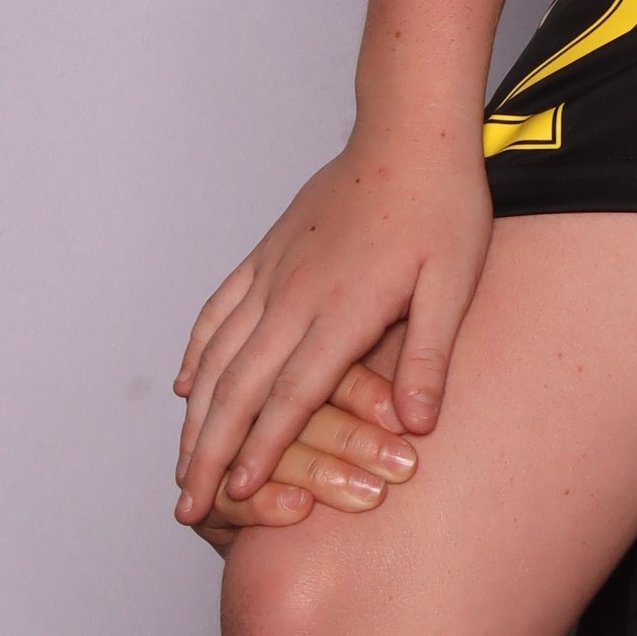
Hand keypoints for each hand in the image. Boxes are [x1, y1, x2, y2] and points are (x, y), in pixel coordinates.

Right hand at [173, 132, 495, 526]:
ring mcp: (273, 272)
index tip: (236, 495)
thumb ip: (431, 355)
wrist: (409, 131)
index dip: (262, 448)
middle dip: (208, 452)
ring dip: (195, 415)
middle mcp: (293, 294)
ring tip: (181, 465)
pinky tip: (186, 384)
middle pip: (238, 387)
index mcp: (342, 308)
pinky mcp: (266, 254)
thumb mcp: (455, 283)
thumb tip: (417, 427)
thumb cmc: (442, 207)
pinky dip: (198, 351)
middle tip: (187, 504)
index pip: (292, 395)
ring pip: (218, 355)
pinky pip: (218, 310)